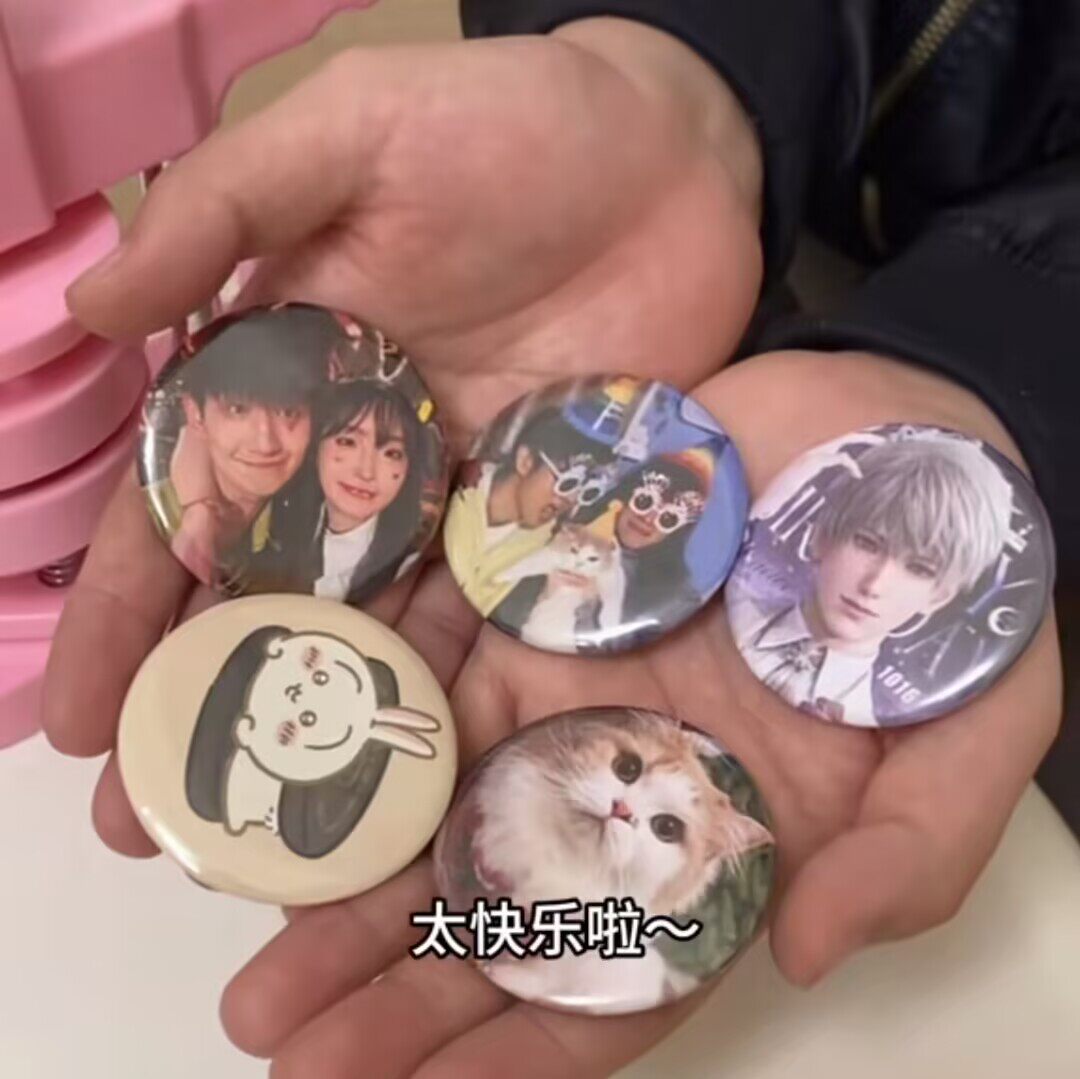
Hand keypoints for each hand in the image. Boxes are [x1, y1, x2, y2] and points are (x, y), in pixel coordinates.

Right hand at [44, 8, 762, 838]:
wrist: (674, 156)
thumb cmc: (507, 126)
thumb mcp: (347, 136)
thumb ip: (226, 212)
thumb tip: (93, 302)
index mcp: (291, 375)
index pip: (186, 509)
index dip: (131, 615)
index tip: (84, 721)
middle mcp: (362, 457)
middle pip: (269, 601)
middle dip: (210, 708)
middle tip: (156, 830)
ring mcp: (458, 500)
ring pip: (375, 634)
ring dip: (326, 731)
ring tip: (282, 842)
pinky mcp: (548, 521)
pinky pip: (493, 621)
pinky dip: (455, 696)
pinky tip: (419, 776)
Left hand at [51, 349, 1056, 1076]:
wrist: (899, 444)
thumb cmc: (952, 593)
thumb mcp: (975, 731)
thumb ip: (910, 852)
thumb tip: (804, 954)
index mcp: (734, 836)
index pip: (619, 974)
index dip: (520, 1048)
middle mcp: (636, 780)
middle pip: (504, 905)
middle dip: (395, 983)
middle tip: (280, 1035)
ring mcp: (575, 690)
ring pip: (448, 804)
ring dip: (356, 879)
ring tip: (258, 948)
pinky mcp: (532, 605)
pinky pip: (435, 676)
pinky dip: (370, 733)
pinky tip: (297, 783)